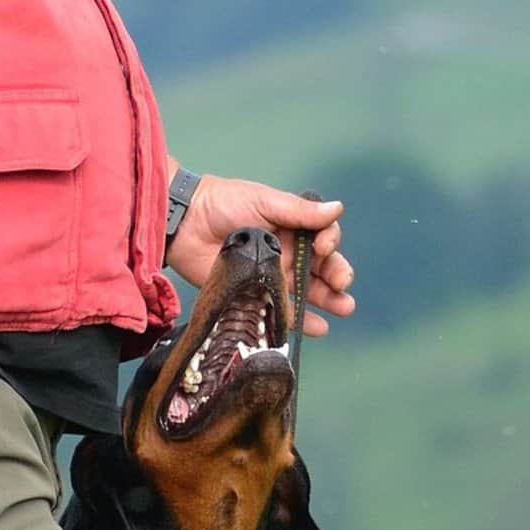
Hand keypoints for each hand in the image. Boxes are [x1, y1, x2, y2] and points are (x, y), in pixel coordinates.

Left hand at [169, 177, 354, 335]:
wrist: (185, 222)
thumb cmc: (223, 202)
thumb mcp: (265, 201)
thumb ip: (299, 211)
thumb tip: (337, 208)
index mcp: (291, 229)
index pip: (322, 238)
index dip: (330, 244)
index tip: (324, 247)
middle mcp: (285, 254)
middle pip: (320, 269)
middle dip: (336, 277)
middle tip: (343, 287)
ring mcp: (270, 277)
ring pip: (305, 292)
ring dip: (327, 301)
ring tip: (344, 308)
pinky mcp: (253, 296)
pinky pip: (279, 312)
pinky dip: (299, 321)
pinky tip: (317, 328)